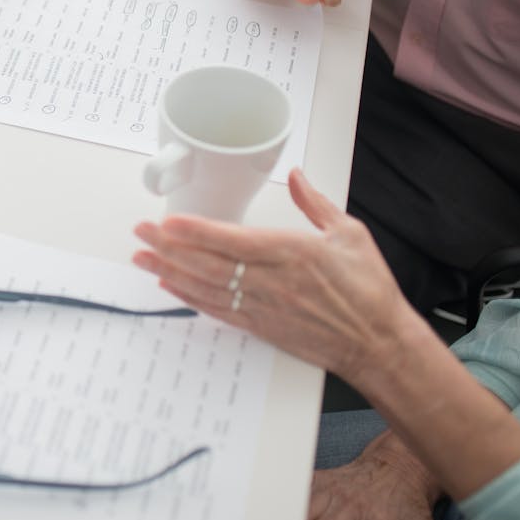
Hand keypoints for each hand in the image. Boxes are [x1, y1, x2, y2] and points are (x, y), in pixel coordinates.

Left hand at [131, 169, 423, 387]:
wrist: (377, 343)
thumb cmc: (368, 290)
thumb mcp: (349, 234)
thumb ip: (316, 204)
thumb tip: (299, 176)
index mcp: (291, 252)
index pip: (231, 240)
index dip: (196, 231)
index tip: (169, 221)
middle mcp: (271, 281)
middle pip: (208, 263)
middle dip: (169, 247)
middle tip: (141, 233)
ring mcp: (262, 306)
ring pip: (205, 287)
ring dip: (170, 271)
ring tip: (142, 258)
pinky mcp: (260, 325)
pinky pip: (215, 309)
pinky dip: (189, 297)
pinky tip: (170, 285)